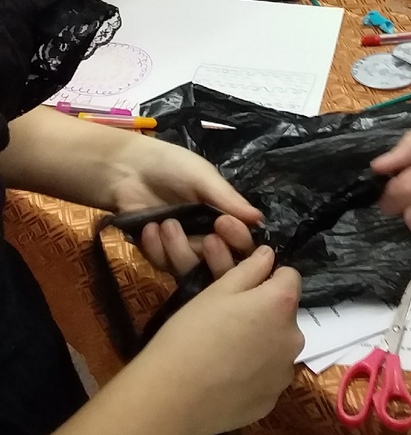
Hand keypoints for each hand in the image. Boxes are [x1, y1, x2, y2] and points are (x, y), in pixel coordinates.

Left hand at [104, 132, 261, 274]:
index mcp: (224, 216)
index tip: (225, 225)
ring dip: (180, 249)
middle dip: (215, 256)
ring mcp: (182, 248)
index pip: (241, 241)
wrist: (127, 168)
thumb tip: (260, 219)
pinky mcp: (158, 255)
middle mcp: (207, 236)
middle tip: (207, 239)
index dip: (238, 240)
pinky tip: (150, 228)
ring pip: (192, 268)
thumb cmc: (171, 165)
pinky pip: (164, 265)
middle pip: (221, 264)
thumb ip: (228, 200)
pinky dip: (157, 249)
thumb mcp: (202, 177)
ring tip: (166, 224)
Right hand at [147, 247, 302, 434]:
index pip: (290, 277)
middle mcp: (294, 338)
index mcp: (282, 305)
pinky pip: (267, 378)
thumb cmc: (192, 333)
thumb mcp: (217, 291)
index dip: (268, 277)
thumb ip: (250, 268)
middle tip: (228, 320)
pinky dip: (253, 375)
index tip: (243, 288)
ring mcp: (284, 374)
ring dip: (262, 344)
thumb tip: (269, 255)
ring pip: (277, 348)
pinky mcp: (271, 403)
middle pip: (285, 315)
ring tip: (225, 351)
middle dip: (265, 313)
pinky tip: (226, 378)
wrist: (172, 398)